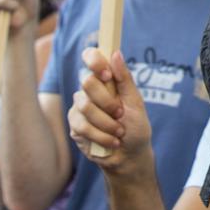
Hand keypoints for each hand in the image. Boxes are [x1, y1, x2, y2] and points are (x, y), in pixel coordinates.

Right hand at [69, 47, 153, 175]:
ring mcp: (79, 108)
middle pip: (87, 83)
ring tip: (119, 132)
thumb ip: (125, 79)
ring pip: (85, 106)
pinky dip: (101, 135)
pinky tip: (111, 141)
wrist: (130, 155)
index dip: (94, 61)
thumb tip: (116, 53)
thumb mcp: (135, 102)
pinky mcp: (74, 126)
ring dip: (107, 123)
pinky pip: (82, 126)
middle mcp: (89, 91)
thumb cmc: (135, 127)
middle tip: (120, 113)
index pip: (91, 57)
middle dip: (107, 102)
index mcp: (106, 80)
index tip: (106, 74)